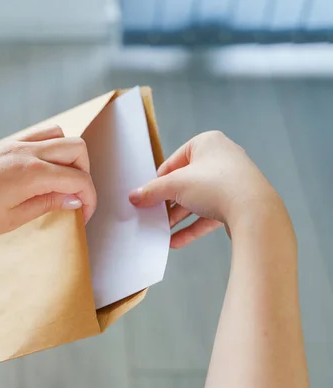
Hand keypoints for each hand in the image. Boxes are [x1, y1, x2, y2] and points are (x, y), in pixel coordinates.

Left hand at [0, 126, 96, 243]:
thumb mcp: (11, 220)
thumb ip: (47, 204)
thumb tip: (74, 199)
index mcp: (30, 173)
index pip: (78, 178)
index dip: (89, 199)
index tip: (83, 216)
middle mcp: (24, 151)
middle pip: (76, 148)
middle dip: (85, 174)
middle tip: (75, 199)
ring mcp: (10, 144)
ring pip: (57, 136)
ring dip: (68, 157)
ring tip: (60, 184)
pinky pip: (35, 137)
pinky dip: (48, 150)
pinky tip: (38, 173)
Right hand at [129, 131, 279, 247]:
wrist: (255, 212)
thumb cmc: (216, 185)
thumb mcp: (175, 185)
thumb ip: (152, 191)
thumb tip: (133, 197)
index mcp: (207, 143)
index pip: (174, 161)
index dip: (159, 180)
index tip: (147, 196)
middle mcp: (222, 159)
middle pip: (185, 182)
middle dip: (168, 202)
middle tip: (152, 215)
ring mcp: (232, 182)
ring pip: (197, 201)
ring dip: (178, 217)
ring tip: (161, 232)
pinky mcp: (238, 204)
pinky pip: (209, 215)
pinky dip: (192, 227)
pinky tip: (176, 242)